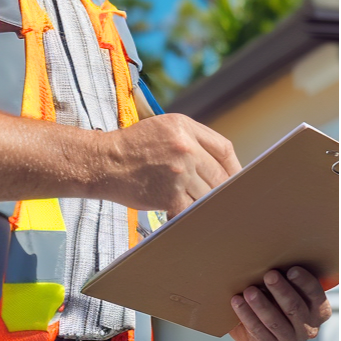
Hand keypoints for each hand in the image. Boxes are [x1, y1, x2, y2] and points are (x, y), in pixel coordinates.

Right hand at [98, 114, 240, 215]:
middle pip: (220, 174)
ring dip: (206, 201)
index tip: (237, 177)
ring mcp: (179, 173)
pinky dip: (191, 213)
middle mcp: (185, 148)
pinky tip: (184, 212)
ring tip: (201, 204)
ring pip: (208, 193)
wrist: (103, 162)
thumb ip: (194, 138)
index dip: (234, 166)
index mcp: (186, 128)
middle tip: (225, 197)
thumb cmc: (134, 146)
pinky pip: (191, 209)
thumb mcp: (165, 127)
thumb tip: (221, 161)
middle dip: (223, 188)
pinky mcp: (169, 196)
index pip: (224, 149)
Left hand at [229, 266, 332, 340]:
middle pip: (294, 307)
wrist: (268, 324)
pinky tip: (237, 302)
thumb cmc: (281, 297)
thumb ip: (289, 279)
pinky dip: (246, 315)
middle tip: (269, 275)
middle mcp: (309, 328)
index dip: (304, 282)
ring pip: (274, 321)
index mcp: (320, 311)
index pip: (315, 294)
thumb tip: (273, 259)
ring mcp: (290, 340)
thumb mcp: (292, 289)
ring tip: (249, 290)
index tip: (291, 270)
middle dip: (281, 290)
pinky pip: (257, 330)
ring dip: (261, 304)